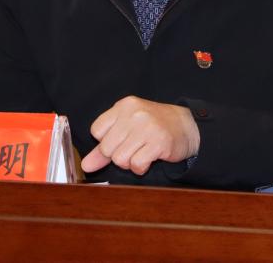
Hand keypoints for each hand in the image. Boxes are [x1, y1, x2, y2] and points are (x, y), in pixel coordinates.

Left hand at [80, 96, 199, 175]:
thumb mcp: (127, 128)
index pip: (96, 130)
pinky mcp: (158, 142)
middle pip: (107, 148)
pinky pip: (137, 164)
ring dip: (130, 163)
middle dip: (117, 156)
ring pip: (120, 159)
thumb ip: (104, 147)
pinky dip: (140, 168)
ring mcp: (147, 127)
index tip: (120, 140)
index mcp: (123, 106)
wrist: (186, 126)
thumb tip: (86, 165)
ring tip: (141, 153)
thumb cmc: (153, 127)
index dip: (106, 142)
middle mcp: (134, 114)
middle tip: (133, 149)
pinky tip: (149, 159)